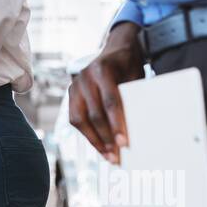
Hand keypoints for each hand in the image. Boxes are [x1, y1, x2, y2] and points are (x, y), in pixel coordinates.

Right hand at [66, 22, 144, 163]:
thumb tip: (135, 132)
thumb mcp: (135, 78)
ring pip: (80, 119)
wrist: (116, 51)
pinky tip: (99, 145)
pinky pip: (75, 119)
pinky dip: (87, 134)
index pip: (110, 102)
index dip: (117, 125)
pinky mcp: (71, 93)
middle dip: (106, 138)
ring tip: (107, 156)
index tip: (125, 144)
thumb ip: (131, 99)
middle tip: (117, 156)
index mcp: (103, 70)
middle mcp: (85, 77)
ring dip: (94, 140)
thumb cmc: (129, 67)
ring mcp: (75, 84)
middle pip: (94, 114)